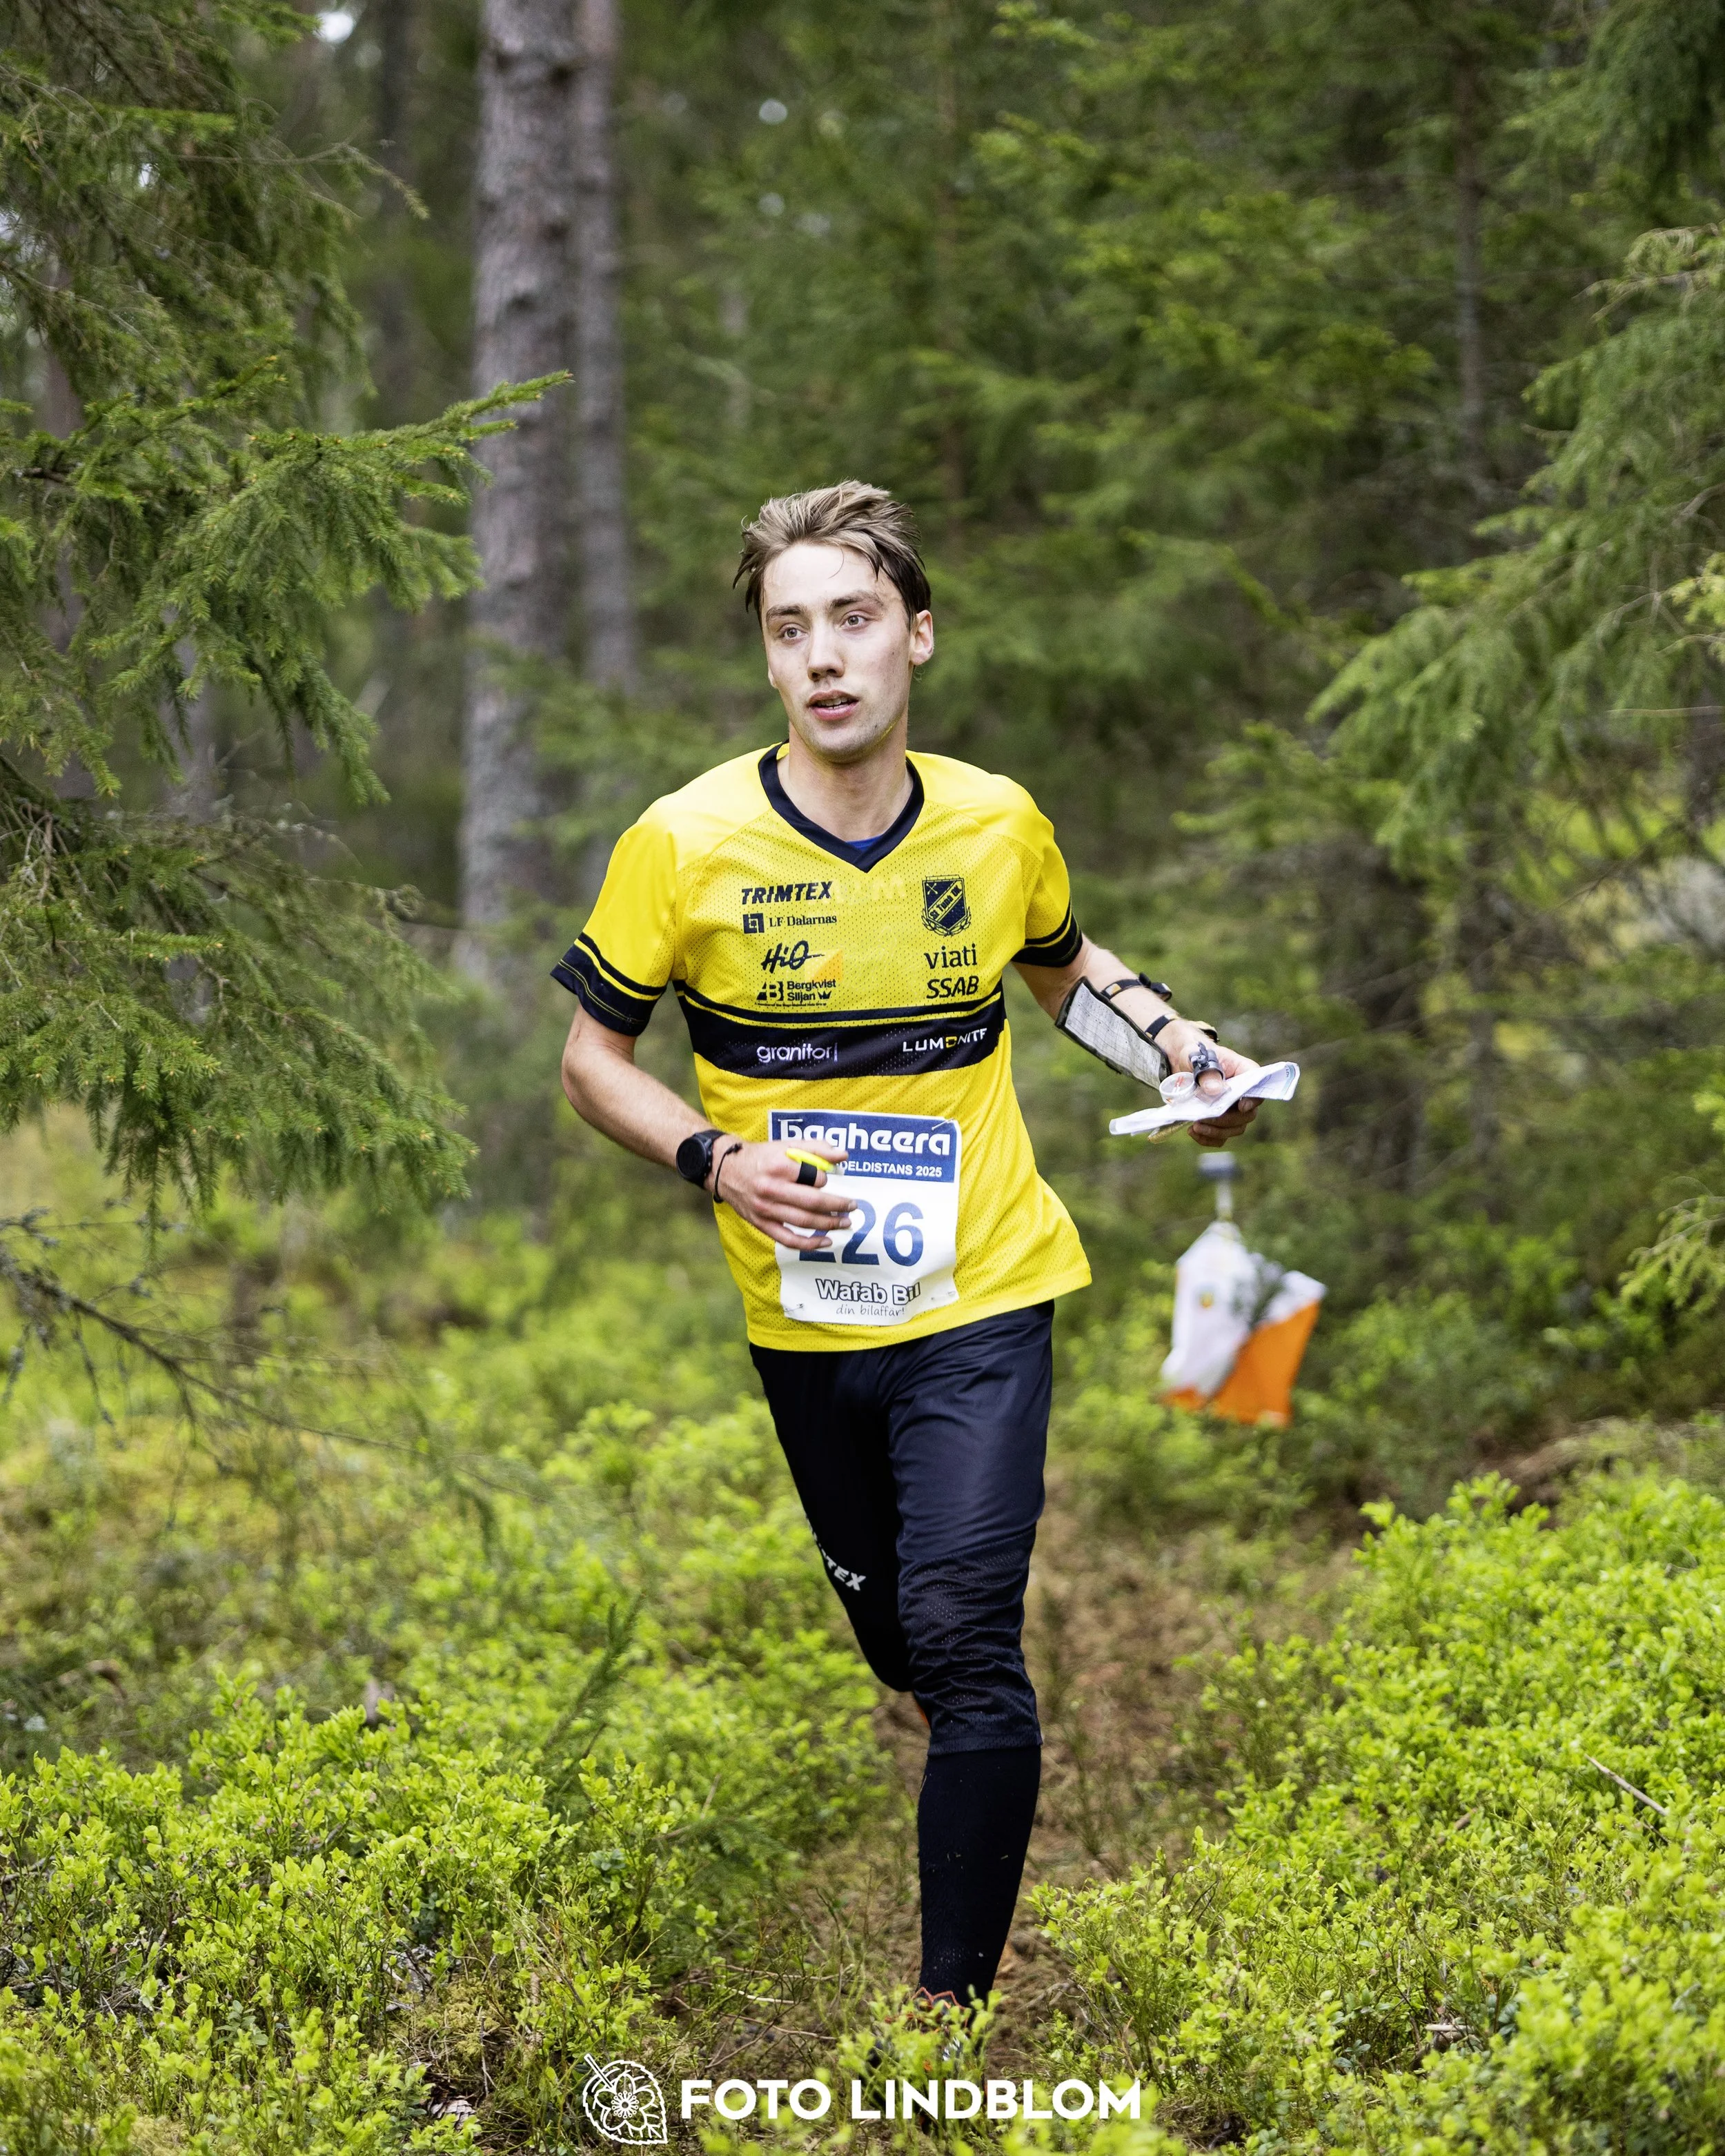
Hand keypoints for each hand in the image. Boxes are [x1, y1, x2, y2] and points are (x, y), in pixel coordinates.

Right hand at [708, 1140, 855, 1250]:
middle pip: (812, 1202)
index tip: (826, 1179)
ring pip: (804, 1222)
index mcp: (779, 1166)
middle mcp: (771, 1189)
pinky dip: (809, 1244)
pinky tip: (825, 1241)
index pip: (814, 1177)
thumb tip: (842, 1156)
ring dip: (829, 1224)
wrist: (725, 1170)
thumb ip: (815, 1148)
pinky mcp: (761, 1224)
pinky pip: (788, 1239)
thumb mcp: (785, 1146)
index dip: (825, 1179)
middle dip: (837, 1206)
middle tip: (852, 1206)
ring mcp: (765, 1209)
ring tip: (845, 1222)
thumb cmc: (760, 1157)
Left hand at [1157, 1020, 1260, 1148]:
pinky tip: (1193, 1132)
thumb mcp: (1196, 1057)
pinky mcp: (1219, 1120)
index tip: (1241, 1106)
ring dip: (1217, 1132)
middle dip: (1226, 1121)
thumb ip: (1206, 1072)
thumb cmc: (1194, 1054)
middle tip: (1203, 1119)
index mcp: (1244, 1072)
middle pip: (1247, 1114)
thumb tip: (1216, 1090)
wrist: (1181, 1061)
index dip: (1253, 1100)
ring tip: (1195, 1127)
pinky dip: (1208, 1138)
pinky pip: (1220, 1136)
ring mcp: (1232, 1109)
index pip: (1258, 1087)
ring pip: (1235, 1128)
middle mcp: (1243, 1093)